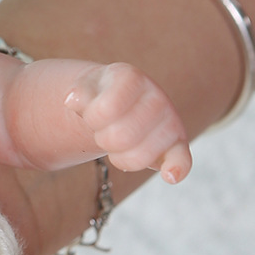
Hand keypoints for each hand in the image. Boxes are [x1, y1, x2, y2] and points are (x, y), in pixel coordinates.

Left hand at [65, 63, 192, 182]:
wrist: (119, 105)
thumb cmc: (98, 99)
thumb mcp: (84, 91)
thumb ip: (77, 95)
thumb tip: (72, 99)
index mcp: (132, 78)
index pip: (105, 110)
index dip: (91, 118)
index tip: (93, 113)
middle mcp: (156, 97)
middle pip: (119, 138)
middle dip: (103, 139)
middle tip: (105, 130)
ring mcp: (169, 121)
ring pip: (138, 157)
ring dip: (119, 157)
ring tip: (118, 143)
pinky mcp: (177, 145)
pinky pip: (182, 160)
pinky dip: (177, 168)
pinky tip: (170, 176)